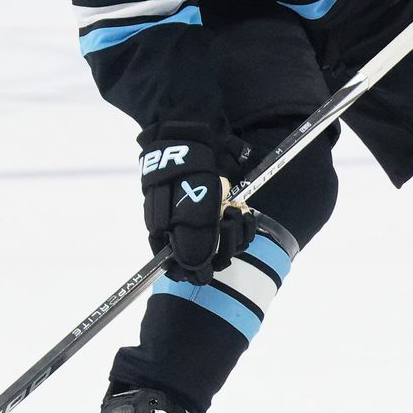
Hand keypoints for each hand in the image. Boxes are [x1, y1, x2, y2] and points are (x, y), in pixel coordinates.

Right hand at [137, 125, 253, 285]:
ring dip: (236, 234)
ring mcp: (208, 221)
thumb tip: (197, 274)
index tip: (208, 266)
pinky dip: (245, 224)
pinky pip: (240, 230)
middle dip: (221, 248)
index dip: (194, 271)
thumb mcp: (186, 212)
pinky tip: (243, 212)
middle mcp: (187, 231)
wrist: (196, 139)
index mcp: (167, 235)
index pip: (179, 268)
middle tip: (223, 226)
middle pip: (208, 261)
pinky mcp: (226, 210)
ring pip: (227, 247)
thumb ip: (191, 244)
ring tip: (233, 212)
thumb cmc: (185, 176)